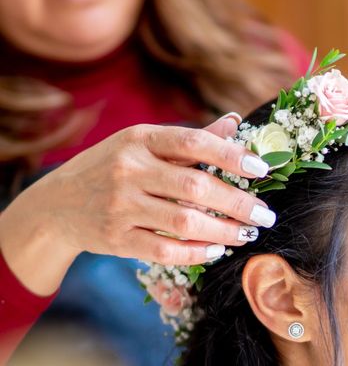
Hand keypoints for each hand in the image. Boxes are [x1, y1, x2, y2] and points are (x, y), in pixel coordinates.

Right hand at [0, 114, 273, 294]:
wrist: (55, 205)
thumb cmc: (111, 167)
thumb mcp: (143, 144)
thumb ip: (190, 138)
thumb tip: (234, 122)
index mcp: (140, 139)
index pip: (194, 142)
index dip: (232, 156)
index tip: (262, 170)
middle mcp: (128, 170)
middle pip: (195, 187)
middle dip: (238, 203)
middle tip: (265, 215)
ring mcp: (120, 206)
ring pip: (183, 222)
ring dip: (223, 231)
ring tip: (247, 233)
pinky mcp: (115, 239)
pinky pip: (164, 250)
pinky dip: (196, 252)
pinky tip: (217, 250)